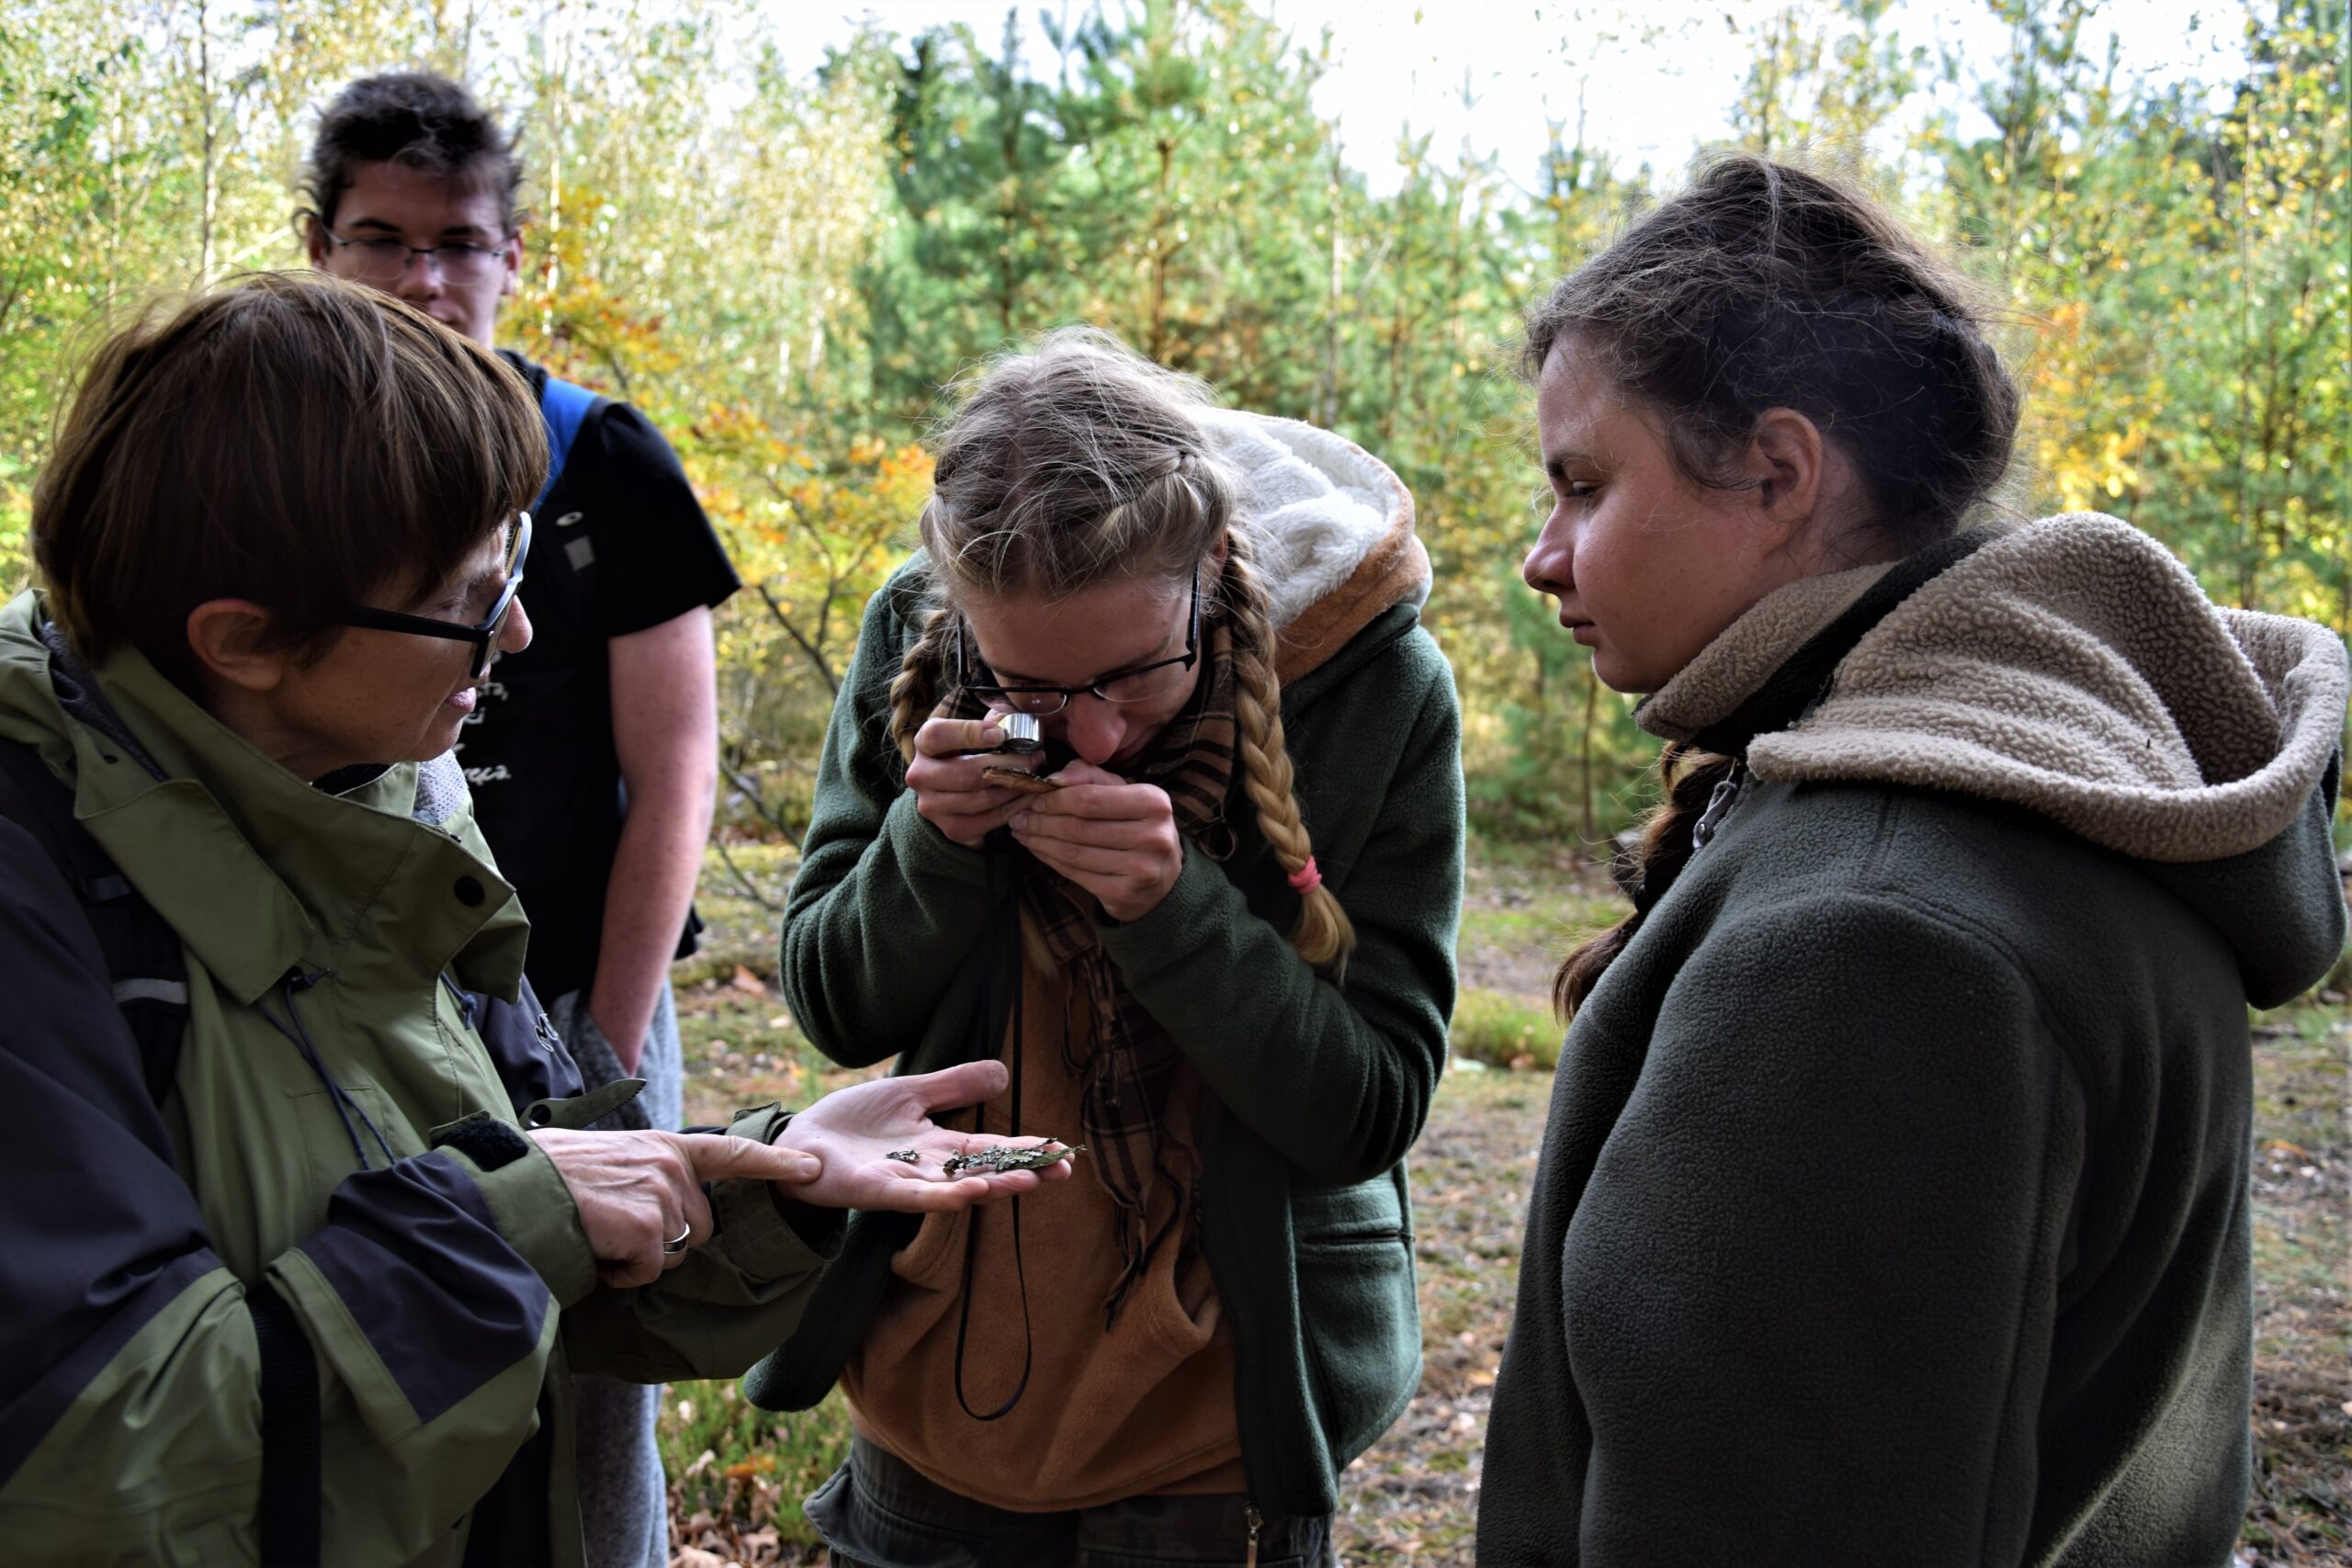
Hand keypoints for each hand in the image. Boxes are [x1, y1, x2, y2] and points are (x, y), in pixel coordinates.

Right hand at [532, 1127, 819, 1287]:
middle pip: (697, 1228)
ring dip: (639, 1259)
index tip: (812, 1168)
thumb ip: (637, 1172)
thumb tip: (647, 1204)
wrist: (512, 1190)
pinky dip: (622, 1274)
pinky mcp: (647, 1228)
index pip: (728, 1153)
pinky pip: (649, 1272)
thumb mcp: (601, 1158)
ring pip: (674, 1254)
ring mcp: (661, 1195)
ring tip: (598, 1236)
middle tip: (613, 1229)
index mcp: (661, 1146)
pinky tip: (595, 1251)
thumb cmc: (543, 1176)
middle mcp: (669, 1166)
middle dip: (663, 1241)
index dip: (773, 1162)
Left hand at [776, 1060, 1075, 1211]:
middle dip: (1024, 1172)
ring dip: (994, 1186)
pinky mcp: (877, 1191)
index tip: (1062, 1150)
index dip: (1026, 1149)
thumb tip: (1003, 1071)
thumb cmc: (852, 1122)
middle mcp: (928, 1168)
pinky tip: (973, 1192)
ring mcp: (904, 1183)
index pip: (991, 1147)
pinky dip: (945, 1196)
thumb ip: (953, 1085)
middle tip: (1064, 1171)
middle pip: (984, 1171)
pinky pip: (916, 1197)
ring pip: (957, 1187)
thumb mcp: (910, 1093)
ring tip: (1030, 1181)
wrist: (799, 1140)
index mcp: (937, 1145)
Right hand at [906, 715, 1035, 845]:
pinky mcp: (951, 829)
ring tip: (1033, 777)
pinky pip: (989, 820)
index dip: (969, 733)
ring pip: (981, 799)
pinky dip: (1013, 808)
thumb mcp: (972, 732)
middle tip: (1033, 759)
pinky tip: (1027, 797)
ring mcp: (932, 806)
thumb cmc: (966, 754)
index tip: (1000, 734)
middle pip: (966, 773)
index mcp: (924, 745)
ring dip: (1014, 788)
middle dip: (1007, 766)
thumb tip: (1007, 720)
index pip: (938, 736)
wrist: (949, 795)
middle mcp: (921, 776)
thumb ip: (990, 721)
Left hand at [1008, 758, 1182, 920]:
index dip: (1055, 799)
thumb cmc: (1138, 827)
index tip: (1034, 800)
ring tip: (1022, 833)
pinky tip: (1038, 850)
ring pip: (1074, 852)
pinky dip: (1050, 860)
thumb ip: (1089, 776)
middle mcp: (1153, 836)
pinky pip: (1076, 874)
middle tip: (1019, 818)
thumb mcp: (1123, 793)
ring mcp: (1141, 869)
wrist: (1164, 879)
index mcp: (1154, 802)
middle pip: (1079, 827)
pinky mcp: (1125, 895)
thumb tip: (1054, 778)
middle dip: (1041, 822)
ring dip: (1040, 841)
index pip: (1090, 798)